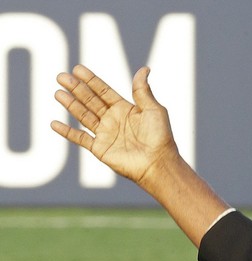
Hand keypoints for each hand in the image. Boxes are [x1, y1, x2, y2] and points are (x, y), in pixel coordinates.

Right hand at [51, 64, 177, 185]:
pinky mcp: (100, 149)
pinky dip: (67, 132)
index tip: (77, 69)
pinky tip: (54, 124)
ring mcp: (106, 134)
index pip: (104, 91)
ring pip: (83, 116)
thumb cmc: (160, 137)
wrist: (157, 163)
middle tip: (61, 76)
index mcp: (125, 109)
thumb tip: (144, 69)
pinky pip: (80, 139)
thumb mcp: (153, 109)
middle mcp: (113, 120)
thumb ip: (142, 90)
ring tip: (58, 93)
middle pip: (90, 101)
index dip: (91, 80)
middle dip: (76, 89)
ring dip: (70, 105)